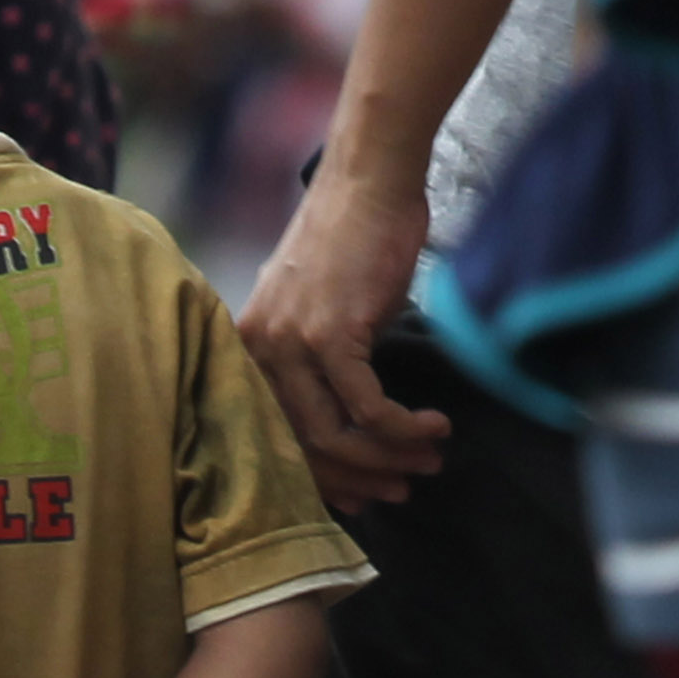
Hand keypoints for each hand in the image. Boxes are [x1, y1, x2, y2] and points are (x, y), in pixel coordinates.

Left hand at [238, 161, 447, 511]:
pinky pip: (364, 406)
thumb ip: (317, 363)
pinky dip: (400, 427)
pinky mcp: (330, 334)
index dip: (319, 477)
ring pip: (332, 434)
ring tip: (427, 460)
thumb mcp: (319, 310)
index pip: (273, 437)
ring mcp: (289, 345)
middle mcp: (256, 354)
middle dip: (357, 477)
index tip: (359, 495)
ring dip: (386, 457)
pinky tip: (431, 428)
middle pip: (300, 446)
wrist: (368, 182)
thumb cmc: (354, 241)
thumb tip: (347, 419)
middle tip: (401, 489)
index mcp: (247, 353)